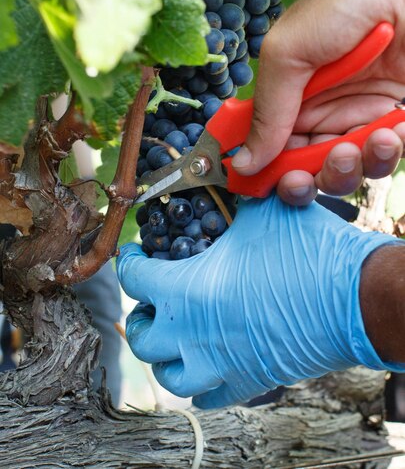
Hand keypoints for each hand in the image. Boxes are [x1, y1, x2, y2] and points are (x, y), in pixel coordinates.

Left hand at [117, 196, 401, 408]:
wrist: (354, 298)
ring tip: (173, 337)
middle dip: (141, 315)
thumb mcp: (263, 213)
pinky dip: (199, 383)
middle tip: (151, 300)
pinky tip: (207, 364)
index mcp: (187, 290)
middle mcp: (193, 335)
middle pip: (143, 337)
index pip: (135, 279)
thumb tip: (229, 183)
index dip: (129, 262)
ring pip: (169, 376)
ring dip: (164, 355)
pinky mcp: (246, 383)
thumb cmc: (307, 254)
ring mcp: (218, 365)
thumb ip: (235, 202)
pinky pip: (208, 397)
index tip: (135, 254)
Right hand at [232, 0, 404, 204]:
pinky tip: (393, 128)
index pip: (271, 148)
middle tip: (306, 176)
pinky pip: (387, 156)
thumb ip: (266, 111)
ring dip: (350, 168)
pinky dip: (388, 151)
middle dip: (307, 179)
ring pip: (349, 171)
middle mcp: (324, 112)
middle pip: (307, 169)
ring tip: (361, 142)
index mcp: (290, 98)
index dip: (265, 172)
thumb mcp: (288, 52)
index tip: (261, 188)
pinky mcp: (397, 120)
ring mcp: (361, 118)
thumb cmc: (346, 6)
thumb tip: (239, 163)